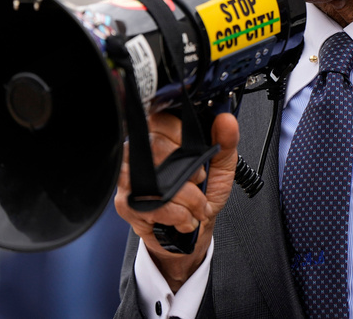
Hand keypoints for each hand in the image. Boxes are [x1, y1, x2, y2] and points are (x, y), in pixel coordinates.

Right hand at [115, 111, 239, 290]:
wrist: (191, 230)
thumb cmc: (203, 192)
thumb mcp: (220, 164)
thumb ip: (226, 140)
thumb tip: (226, 120)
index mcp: (159, 135)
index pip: (163, 121)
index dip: (184, 139)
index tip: (199, 156)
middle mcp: (137, 152)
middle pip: (159, 149)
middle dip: (191, 173)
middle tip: (199, 183)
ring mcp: (127, 178)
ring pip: (161, 180)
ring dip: (189, 198)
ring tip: (196, 204)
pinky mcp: (125, 204)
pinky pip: (158, 206)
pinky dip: (180, 216)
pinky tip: (184, 217)